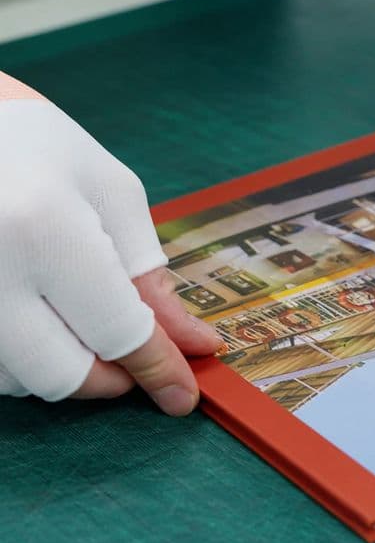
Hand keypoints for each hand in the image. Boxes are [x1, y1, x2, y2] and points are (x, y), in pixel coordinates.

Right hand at [0, 74, 221, 414]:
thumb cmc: (36, 146)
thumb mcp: (110, 193)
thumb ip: (148, 276)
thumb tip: (190, 344)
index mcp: (46, 230)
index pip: (116, 330)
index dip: (157, 369)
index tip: (181, 396)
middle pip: (59, 375)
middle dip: (108, 378)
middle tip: (131, 358)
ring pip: (13, 381)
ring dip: (59, 368)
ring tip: (73, 316)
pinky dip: (17, 359)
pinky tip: (34, 317)